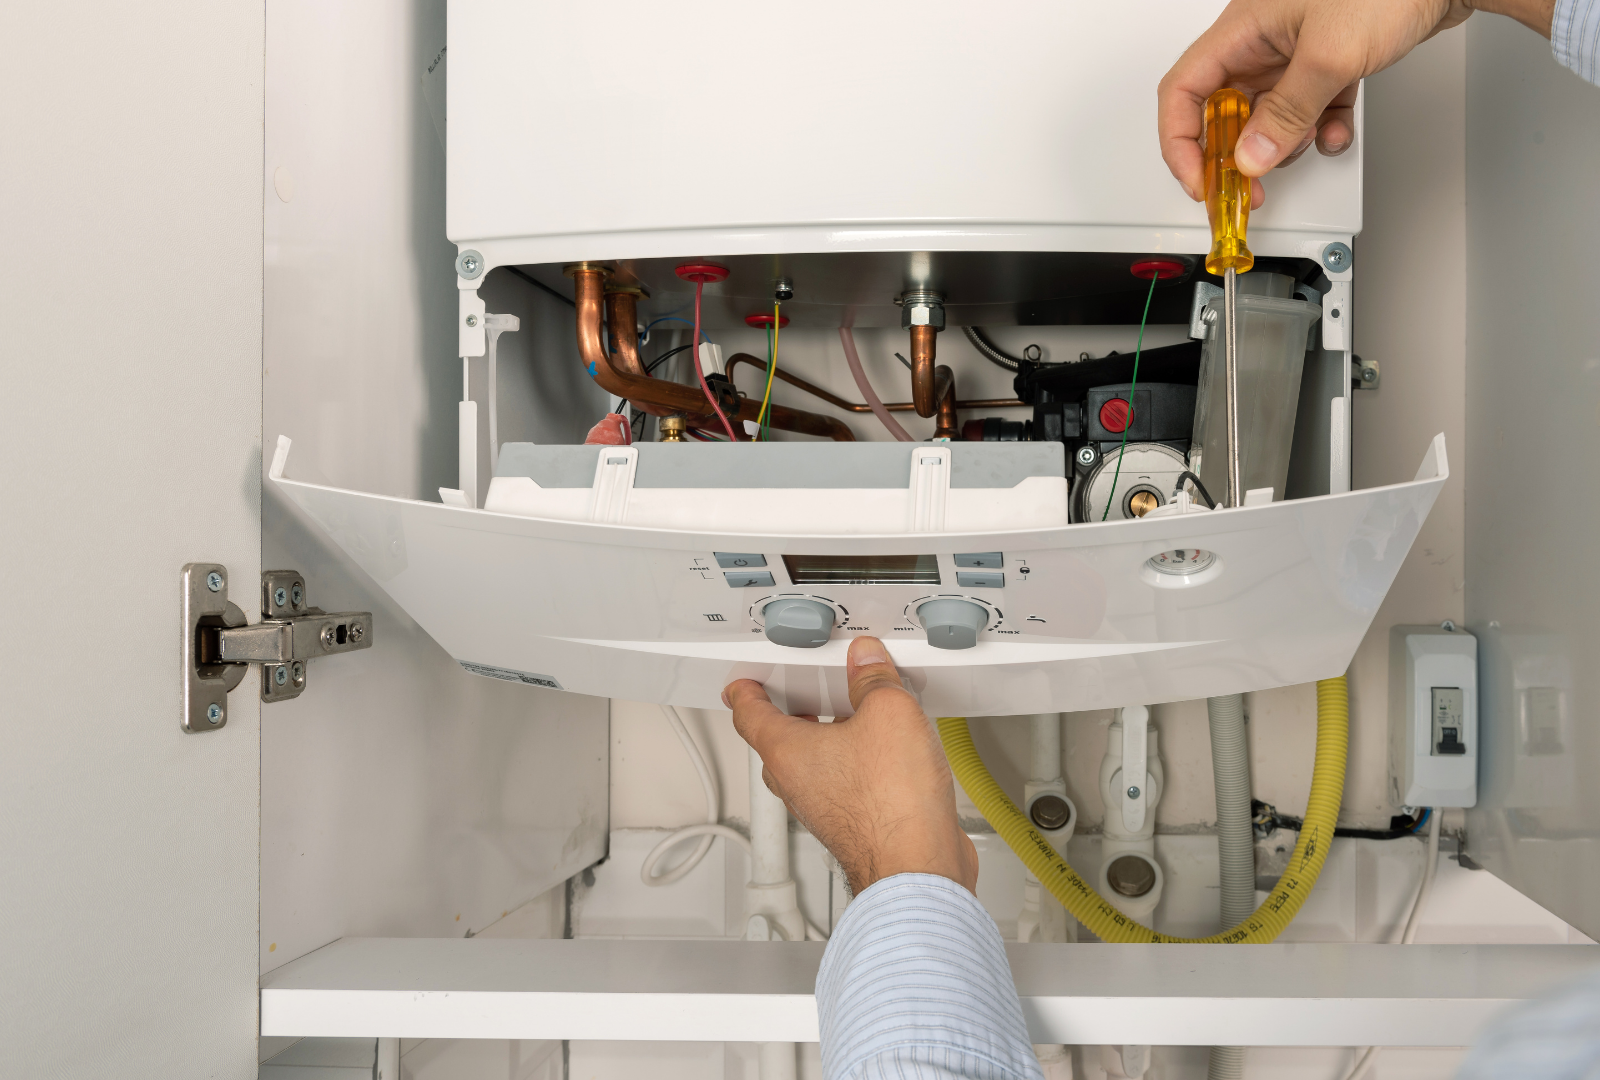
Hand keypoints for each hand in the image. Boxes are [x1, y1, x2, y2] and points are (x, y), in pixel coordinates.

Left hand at [725, 636, 977, 896]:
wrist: (917, 866)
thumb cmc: (891, 805)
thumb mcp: (889, 713)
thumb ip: (874, 679)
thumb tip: (867, 660)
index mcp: (787, 752)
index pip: (749, 715)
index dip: (745, 691)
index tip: (743, 683)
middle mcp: (798, 784)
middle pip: (779, 743)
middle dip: (788, 715)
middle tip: (798, 693)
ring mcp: (823, 809)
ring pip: (812, 767)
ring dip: (826, 740)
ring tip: (851, 716)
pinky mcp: (851, 826)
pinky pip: (842, 786)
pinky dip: (853, 766)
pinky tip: (885, 754)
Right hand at [1158, 0, 1523, 202]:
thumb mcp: (1329, 56)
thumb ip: (1286, 114)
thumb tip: (1251, 157)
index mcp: (1243, 29)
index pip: (1184, 92)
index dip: (1182, 142)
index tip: (1201, 180)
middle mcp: (1262, 39)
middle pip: (1223, 109)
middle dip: (1235, 153)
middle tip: (1248, 187)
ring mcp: (1294, 50)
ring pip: (1267, 115)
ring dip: (1284, 142)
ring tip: (1306, 144)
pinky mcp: (1327, 59)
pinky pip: (1307, 108)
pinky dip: (1319, 130)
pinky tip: (1335, 132)